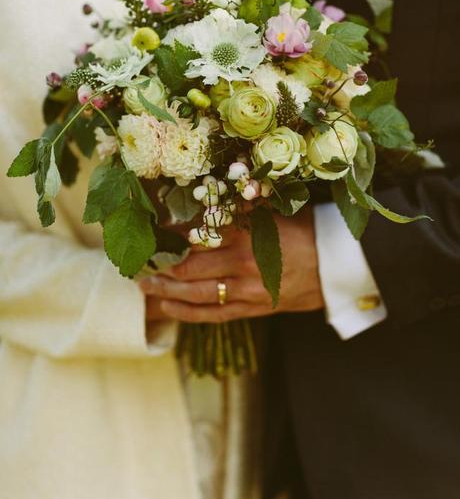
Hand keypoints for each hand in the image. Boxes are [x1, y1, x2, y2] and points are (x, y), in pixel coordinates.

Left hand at [141, 207, 324, 322]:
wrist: (337, 265)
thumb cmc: (307, 231)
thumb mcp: (274, 211)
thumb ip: (241, 209)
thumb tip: (209, 200)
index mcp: (247, 233)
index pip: (197, 235)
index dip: (171, 235)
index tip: (153, 233)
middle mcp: (242, 263)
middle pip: (190, 267)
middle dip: (161, 265)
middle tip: (139, 262)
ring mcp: (248, 290)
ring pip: (197, 294)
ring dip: (167, 290)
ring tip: (145, 285)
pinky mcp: (255, 309)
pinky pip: (215, 314)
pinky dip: (189, 313)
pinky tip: (168, 308)